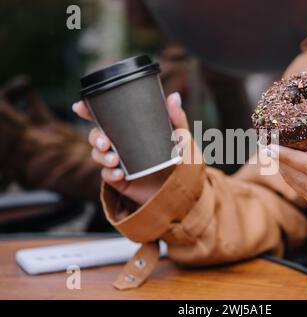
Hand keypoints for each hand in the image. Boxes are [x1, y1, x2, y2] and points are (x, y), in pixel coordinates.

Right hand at [72, 92, 188, 204]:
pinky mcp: (122, 181)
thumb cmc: (182, 161)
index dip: (89, 111)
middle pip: (97, 136)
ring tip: (114, 159)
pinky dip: (109, 173)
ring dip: (100, 156)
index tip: (79, 106)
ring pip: (98, 156)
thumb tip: (174, 96)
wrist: (185, 190)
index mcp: (131, 131)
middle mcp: (122, 146)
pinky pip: (107, 176)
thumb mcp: (181, 139)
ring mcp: (120, 164)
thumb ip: (178, 119)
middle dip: (94, 137)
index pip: (106, 119)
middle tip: (104, 142)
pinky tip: (118, 172)